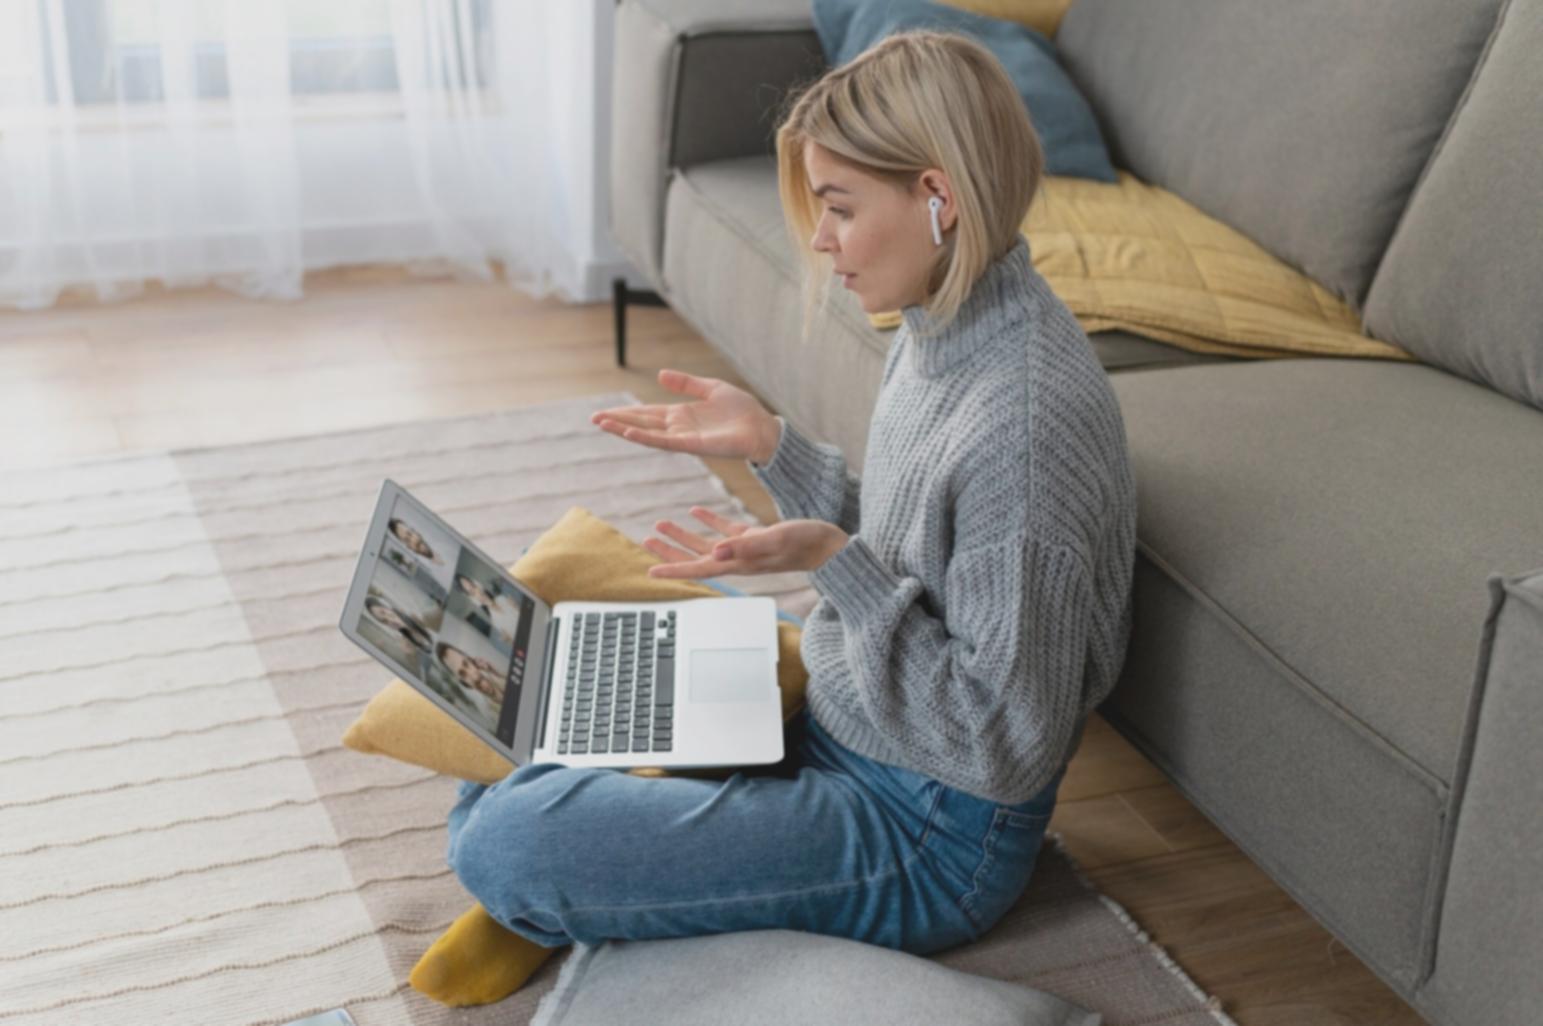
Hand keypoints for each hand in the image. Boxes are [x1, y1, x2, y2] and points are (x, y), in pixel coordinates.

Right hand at [591, 369, 780, 463]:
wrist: (763, 428)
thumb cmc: (742, 411)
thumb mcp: (711, 388)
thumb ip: (685, 383)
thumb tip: (659, 375)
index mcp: (682, 415)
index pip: (647, 414)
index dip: (626, 413)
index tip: (605, 412)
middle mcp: (679, 428)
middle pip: (642, 424)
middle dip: (618, 421)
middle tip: (593, 418)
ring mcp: (684, 437)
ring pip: (648, 434)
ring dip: (625, 429)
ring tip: (603, 424)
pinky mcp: (694, 445)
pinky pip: (665, 442)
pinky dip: (646, 437)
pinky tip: (629, 433)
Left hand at [645, 507, 848, 578]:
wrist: (830, 546)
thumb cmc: (807, 543)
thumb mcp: (776, 539)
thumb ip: (745, 544)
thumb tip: (714, 551)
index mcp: (740, 562)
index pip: (699, 568)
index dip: (674, 568)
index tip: (651, 570)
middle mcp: (739, 559)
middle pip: (695, 557)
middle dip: (670, 551)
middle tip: (646, 541)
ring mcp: (746, 549)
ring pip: (706, 544)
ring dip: (683, 535)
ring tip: (660, 524)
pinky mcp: (756, 538)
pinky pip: (725, 531)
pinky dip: (709, 521)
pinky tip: (696, 511)